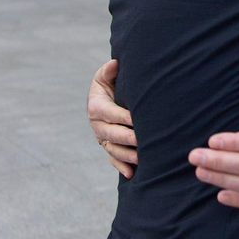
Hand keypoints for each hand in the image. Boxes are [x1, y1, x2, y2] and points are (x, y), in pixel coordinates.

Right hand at [87, 59, 138, 178]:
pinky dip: (121, 167)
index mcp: (97, 106)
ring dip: (126, 155)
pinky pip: (113, 159)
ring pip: (113, 149)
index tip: (136, 119)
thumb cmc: (110, 83)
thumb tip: (115, 64)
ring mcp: (102, 138)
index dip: (122, 116)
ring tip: (141, 158)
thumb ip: (109, 71)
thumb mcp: (106, 75)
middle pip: (111, 133)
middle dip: (126, 137)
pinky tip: (132, 174)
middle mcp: (97, 124)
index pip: (110, 113)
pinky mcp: (108, 146)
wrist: (108, 97)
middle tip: (141, 140)